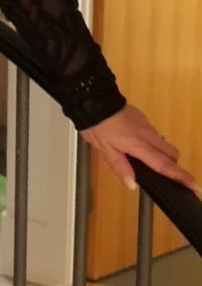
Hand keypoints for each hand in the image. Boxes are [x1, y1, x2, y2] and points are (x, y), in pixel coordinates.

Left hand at [82, 104, 201, 196]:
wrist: (94, 99)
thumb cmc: (97, 124)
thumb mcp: (104, 150)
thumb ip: (120, 167)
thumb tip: (132, 184)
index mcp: (138, 144)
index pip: (164, 165)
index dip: (181, 177)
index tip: (195, 186)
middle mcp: (147, 134)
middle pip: (172, 154)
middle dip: (173, 166)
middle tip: (166, 175)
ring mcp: (147, 125)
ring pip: (164, 143)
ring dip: (162, 154)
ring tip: (147, 161)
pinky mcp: (144, 119)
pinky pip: (154, 135)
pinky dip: (152, 144)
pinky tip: (137, 145)